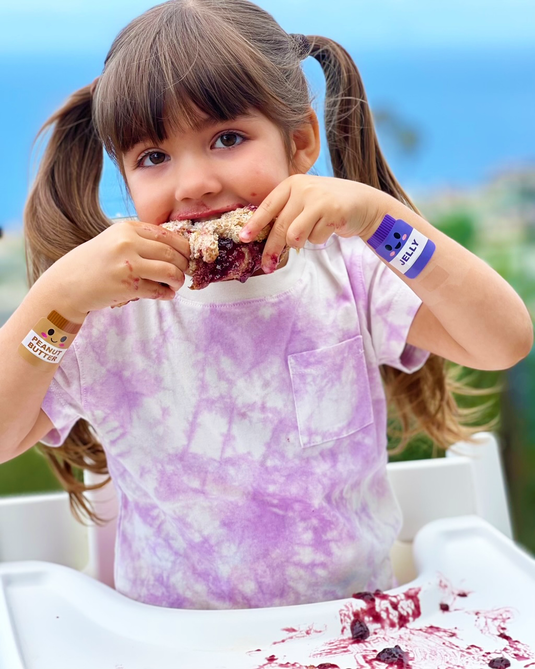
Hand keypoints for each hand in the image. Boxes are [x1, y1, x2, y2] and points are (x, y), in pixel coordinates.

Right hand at [41, 219, 189, 319]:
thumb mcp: (115, 241)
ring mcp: (127, 265)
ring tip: (175, 285)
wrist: (67, 284)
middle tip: (183, 273)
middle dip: (183, 266)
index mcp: (127, 228)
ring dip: (178, 281)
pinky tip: (166, 295)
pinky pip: (158, 290)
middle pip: (172, 254)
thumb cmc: (94, 263)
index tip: (187, 256)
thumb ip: (142, 241)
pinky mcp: (127, 286)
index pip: (168, 235)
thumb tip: (178, 250)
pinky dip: (167, 294)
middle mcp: (127, 243)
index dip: (183, 248)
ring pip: (170, 272)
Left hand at [238, 174, 379, 272]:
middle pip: (279, 227)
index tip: (244, 238)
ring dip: (301, 242)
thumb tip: (261, 236)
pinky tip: (329, 227)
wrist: (363, 203)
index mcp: (292, 183)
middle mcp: (303, 188)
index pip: (268, 206)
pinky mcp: (332, 211)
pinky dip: (320, 239)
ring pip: (295, 236)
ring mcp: (318, 199)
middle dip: (272, 249)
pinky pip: (315, 238)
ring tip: (313, 232)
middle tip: (267, 266)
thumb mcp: (304, 200)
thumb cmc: (328, 205)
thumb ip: (286, 212)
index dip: (255, 224)